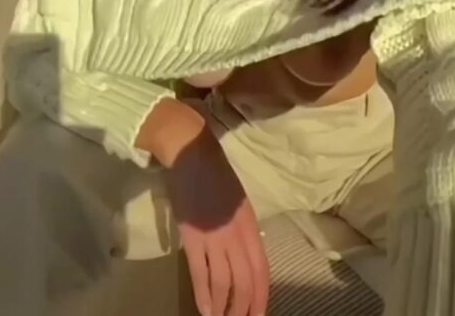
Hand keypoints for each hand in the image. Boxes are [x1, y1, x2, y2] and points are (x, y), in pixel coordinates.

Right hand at [165, 126, 269, 315]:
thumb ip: (245, 231)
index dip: (261, 298)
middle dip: (244, 309)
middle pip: (246, 281)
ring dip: (224, 308)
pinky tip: (205, 310)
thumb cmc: (216, 176)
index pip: (262, 270)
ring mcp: (214, 236)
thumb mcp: (240, 203)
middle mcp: (237, 234)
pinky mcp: (192, 236)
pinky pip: (200, 273)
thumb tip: (246, 259)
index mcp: (251, 226)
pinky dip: (204, 295)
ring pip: (225, 282)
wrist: (192, 155)